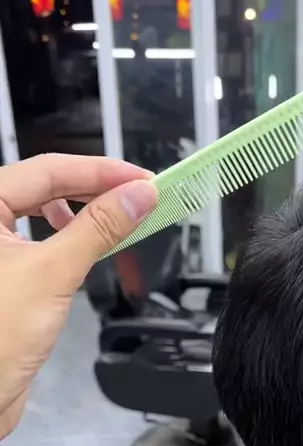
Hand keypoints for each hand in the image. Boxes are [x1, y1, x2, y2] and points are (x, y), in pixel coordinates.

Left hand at [0, 154, 157, 439]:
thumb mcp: (54, 273)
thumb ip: (98, 229)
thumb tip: (136, 196)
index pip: (48, 170)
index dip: (101, 172)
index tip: (143, 181)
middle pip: (45, 185)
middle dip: (95, 188)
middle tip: (140, 195)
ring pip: (41, 210)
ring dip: (82, 210)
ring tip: (116, 216)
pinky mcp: (4, 271)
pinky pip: (39, 238)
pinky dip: (67, 237)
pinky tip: (84, 243)